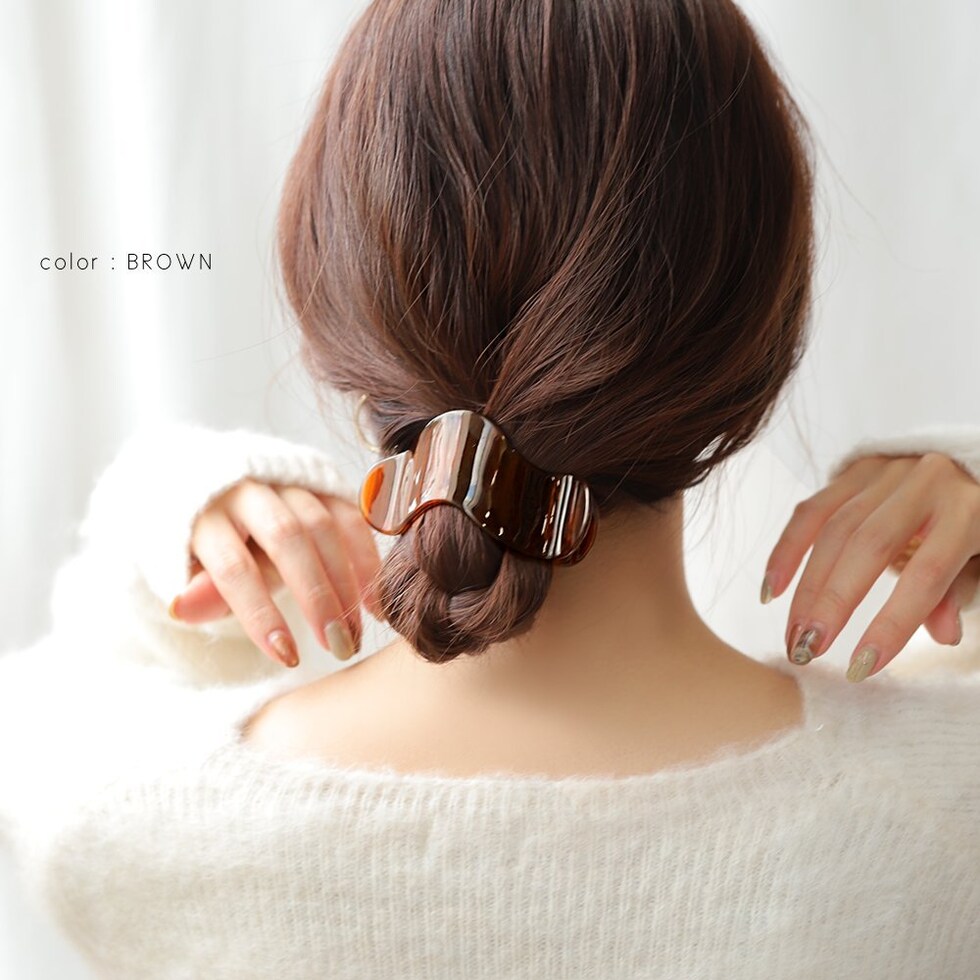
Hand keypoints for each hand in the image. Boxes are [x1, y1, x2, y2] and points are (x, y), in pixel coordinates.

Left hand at [168, 479, 382, 668]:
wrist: (219, 488)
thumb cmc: (212, 545)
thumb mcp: (195, 571)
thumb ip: (203, 590)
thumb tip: (179, 609)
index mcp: (205, 514)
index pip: (233, 566)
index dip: (260, 612)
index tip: (289, 657)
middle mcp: (247, 489)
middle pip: (287, 539)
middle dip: (316, 596)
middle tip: (339, 645)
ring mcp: (287, 481)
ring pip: (323, 525)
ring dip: (347, 582)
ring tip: (356, 631)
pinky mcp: (321, 482)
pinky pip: (350, 515)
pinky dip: (366, 558)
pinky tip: (373, 599)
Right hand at [763, 452, 979, 680]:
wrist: (969, 466)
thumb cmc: (973, 525)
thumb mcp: (979, 560)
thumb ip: (955, 592)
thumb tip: (943, 635)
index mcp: (970, 510)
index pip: (928, 574)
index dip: (893, 623)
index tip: (861, 666)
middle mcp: (927, 482)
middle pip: (869, 547)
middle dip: (832, 602)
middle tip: (808, 648)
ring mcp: (887, 470)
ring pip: (833, 530)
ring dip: (806, 587)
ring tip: (795, 633)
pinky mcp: (855, 468)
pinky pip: (811, 511)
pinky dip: (787, 551)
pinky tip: (773, 588)